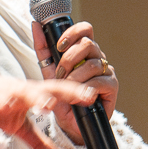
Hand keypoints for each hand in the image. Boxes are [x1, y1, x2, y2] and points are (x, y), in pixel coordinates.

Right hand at [0, 72, 96, 148]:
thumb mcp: (22, 126)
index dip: (72, 92)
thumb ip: (42, 144)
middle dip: (39, 97)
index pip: (54, 92)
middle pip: (29, 93)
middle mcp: (14, 93)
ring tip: (8, 104)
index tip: (91, 95)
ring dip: (5, 100)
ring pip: (0, 97)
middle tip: (49, 104)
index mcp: (30, 95)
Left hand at [32, 20, 117, 143]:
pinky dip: (86, 87)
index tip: (59, 45)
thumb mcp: (48, 70)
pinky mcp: (112, 86)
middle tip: (60, 73)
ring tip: (67, 87)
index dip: (73, 33)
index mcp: (84, 51)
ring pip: (93, 63)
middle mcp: (97, 58)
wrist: (69, 123)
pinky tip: (79, 95)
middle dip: (69, 58)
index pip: (85, 30)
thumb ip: (43, 49)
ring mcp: (106, 71)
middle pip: (88, 44)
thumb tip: (36, 26)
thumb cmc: (61, 95)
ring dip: (75, 76)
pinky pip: (100, 80)